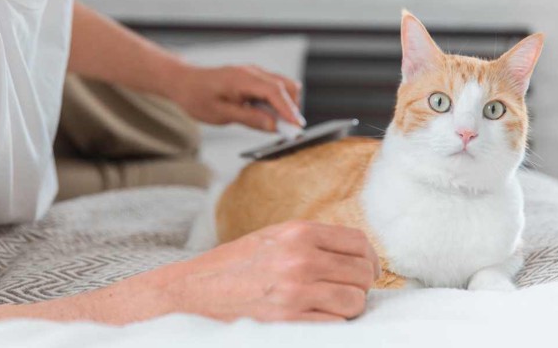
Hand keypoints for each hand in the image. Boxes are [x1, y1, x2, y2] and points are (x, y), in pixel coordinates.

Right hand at [141, 220, 380, 321]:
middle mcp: (300, 259)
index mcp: (297, 232)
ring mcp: (296, 292)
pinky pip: (336, 325)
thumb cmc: (231, 268)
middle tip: (342, 291)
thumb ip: (311, 242)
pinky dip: (330, 324)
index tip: (365, 269)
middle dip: (358, 285)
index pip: (358, 242)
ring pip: (355, 301)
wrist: (190, 294)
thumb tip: (356, 256)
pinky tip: (311, 319)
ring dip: (346, 307)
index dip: (368, 258)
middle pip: (362, 273)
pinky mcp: (290, 323)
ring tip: (324, 306)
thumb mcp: (272, 239)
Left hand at [170, 64, 304, 130]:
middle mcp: (252, 71)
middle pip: (286, 86)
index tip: (297, 127)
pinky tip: (265, 115)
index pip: (274, 92)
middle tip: (287, 130)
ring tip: (274, 124)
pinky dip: (277, 102)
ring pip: (284, 86)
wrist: (183, 82)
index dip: (288, 110)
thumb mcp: (220, 114)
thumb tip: (273, 126)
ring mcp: (254, 73)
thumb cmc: (197, 97)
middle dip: (291, 108)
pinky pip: (274, 88)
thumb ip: (249, 118)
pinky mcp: (254, 78)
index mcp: (242, 78)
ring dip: (285, 105)